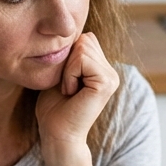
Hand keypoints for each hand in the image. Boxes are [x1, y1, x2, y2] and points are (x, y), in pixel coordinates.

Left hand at [35, 32, 119, 155]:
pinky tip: (72, 93)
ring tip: (69, 91)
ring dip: (67, 70)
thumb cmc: (54, 108)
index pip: (83, 39)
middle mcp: (111, 72)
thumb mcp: (60, 73)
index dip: (66, 57)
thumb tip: (74, 30)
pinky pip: (82, 60)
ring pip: (82, 48)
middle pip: (84, 40)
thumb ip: (70, 54)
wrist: (56, 134)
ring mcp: (112, 77)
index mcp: (102, 69)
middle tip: (67, 88)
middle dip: (67, 62)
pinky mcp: (107, 82)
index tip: (64, 82)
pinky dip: (70, 75)